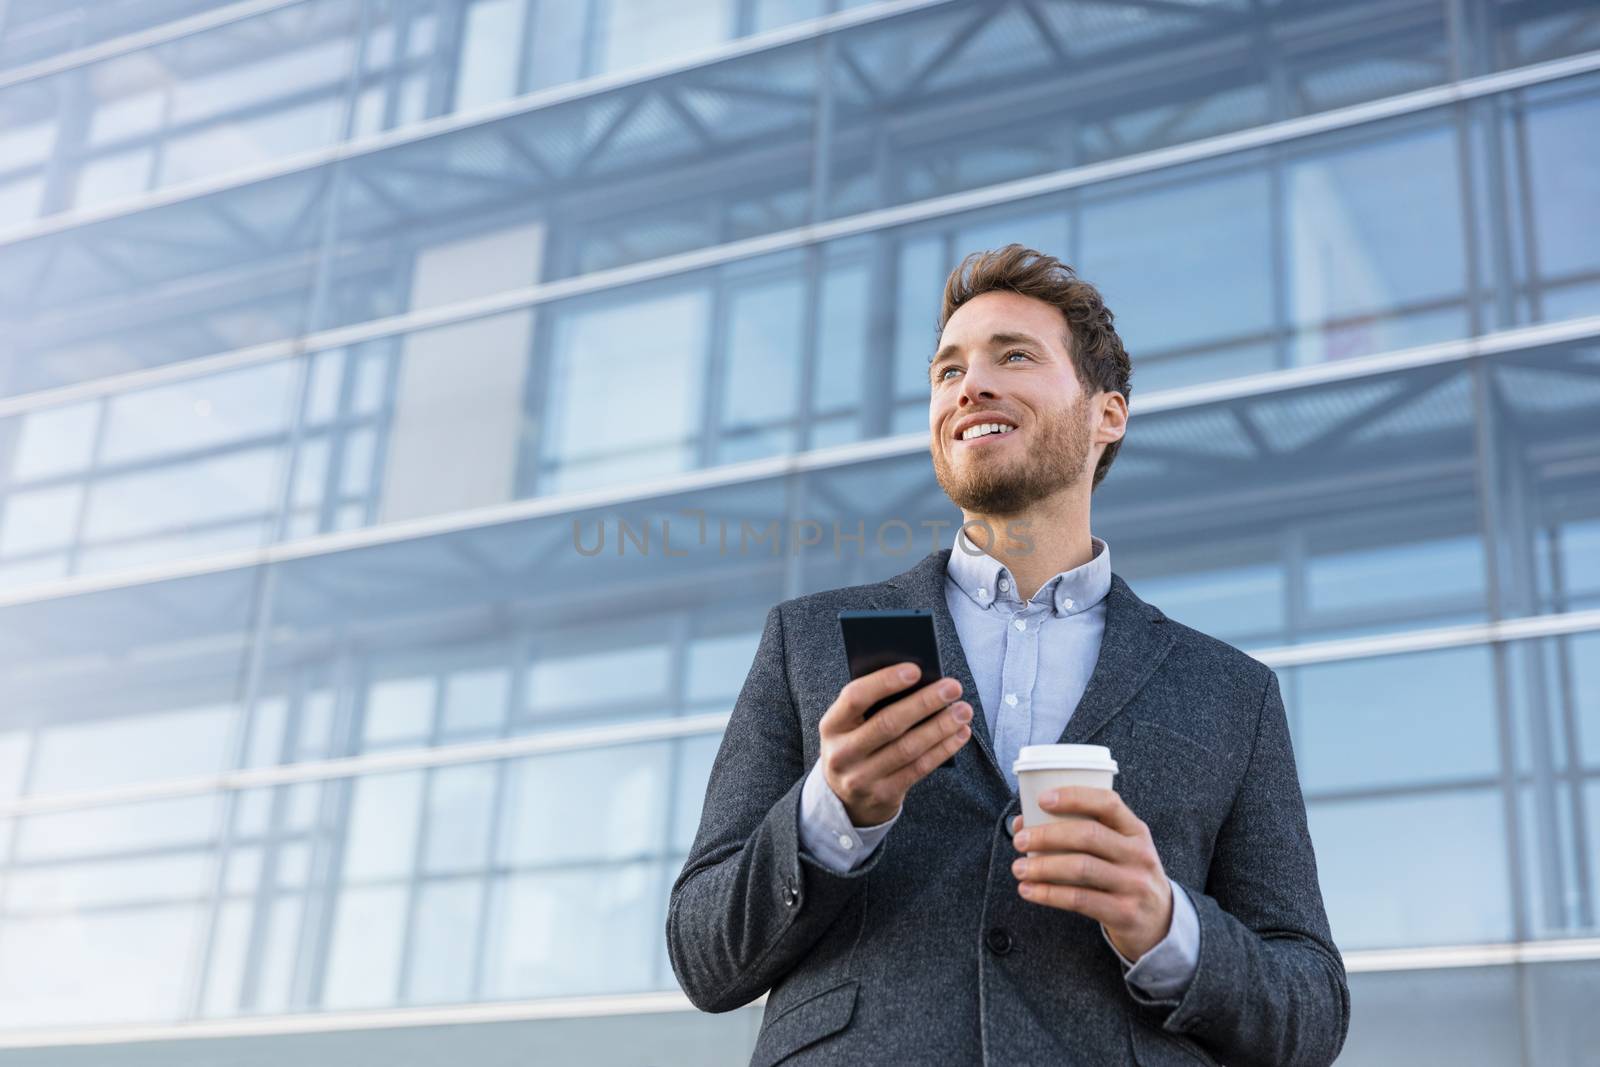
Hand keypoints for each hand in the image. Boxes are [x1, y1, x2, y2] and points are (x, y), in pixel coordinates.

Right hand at [819, 663, 973, 825]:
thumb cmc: (856, 745)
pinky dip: (943, 749)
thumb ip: (873, 705)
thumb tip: (920, 680)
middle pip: (888, 723)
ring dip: (941, 727)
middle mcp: (842, 753)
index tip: (915, 669)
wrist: (845, 799)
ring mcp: (861, 778)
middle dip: (925, 702)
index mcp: (831, 725)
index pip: (855, 697)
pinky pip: (919, 768)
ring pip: (908, 748)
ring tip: (963, 710)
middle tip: (953, 687)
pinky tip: (960, 734)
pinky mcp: (883, 795)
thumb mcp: (851, 725)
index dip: (885, 682)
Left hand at [1009, 787, 1172, 960]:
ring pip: (1081, 868)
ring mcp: (1134, 885)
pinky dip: (1048, 894)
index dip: (1074, 797)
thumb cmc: (1126, 876)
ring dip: (1043, 866)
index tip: (1043, 799)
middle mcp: (1138, 854)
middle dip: (1047, 835)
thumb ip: (1080, 832)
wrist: (1159, 922)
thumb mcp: (1119, 850)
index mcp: (1135, 831)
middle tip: (1020, 840)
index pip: (1108, 803)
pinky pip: (1079, 900)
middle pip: (1089, 835)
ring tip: (1018, 868)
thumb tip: (1024, 822)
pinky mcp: (1124, 913)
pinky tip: (1028, 891)